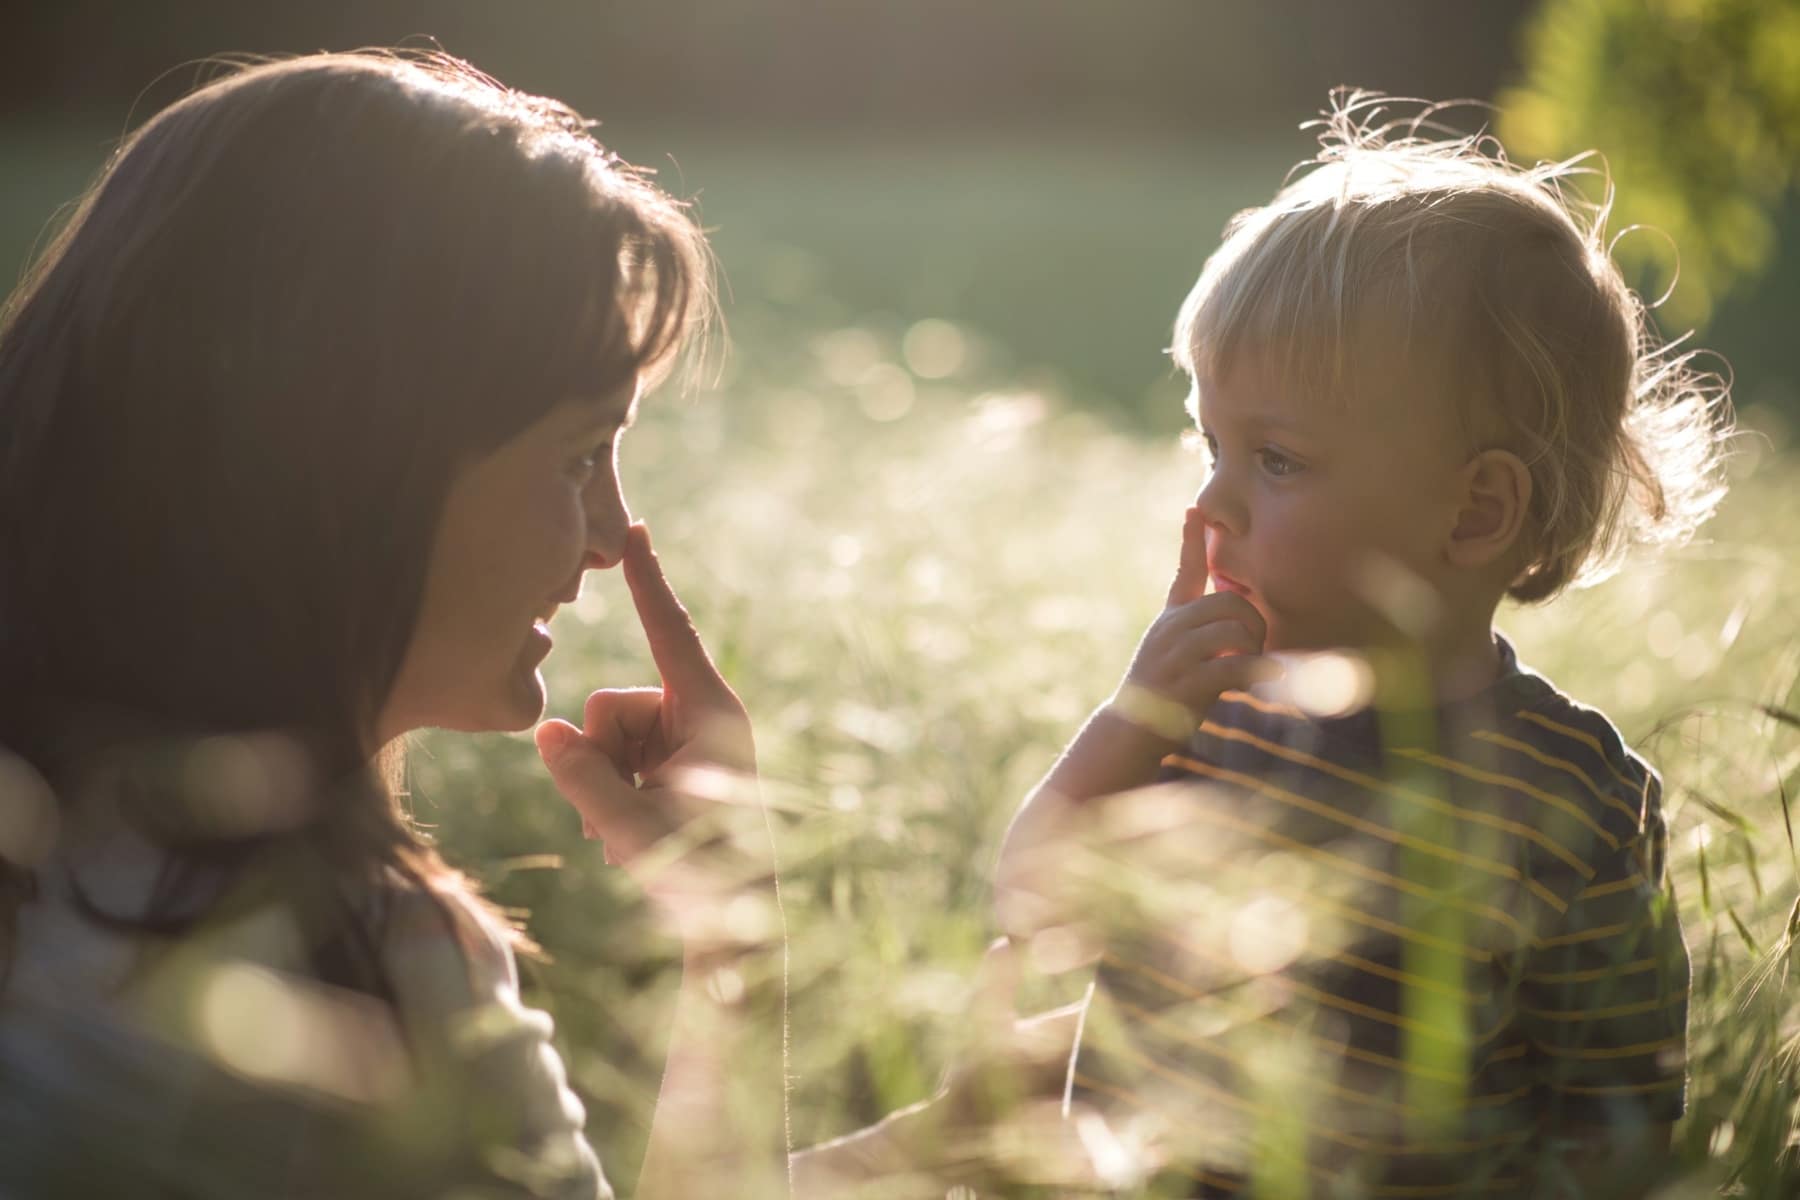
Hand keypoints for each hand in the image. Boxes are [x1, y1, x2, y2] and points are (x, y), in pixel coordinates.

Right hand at [535, 524, 764, 918]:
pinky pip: (619, 756)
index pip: (669, 630)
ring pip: (609, 734)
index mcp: (711, 713)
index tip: (634, 530)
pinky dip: (612, 791)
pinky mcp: (678, 763)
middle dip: (601, 753)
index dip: (646, 580)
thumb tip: (545, 731)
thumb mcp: (630, 824)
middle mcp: (702, 717)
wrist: (733, 922)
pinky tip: (627, 834)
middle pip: (613, 703)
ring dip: (605, 781)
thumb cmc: (696, 872)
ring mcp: (689, 741)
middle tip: (624, 811)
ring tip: (629, 829)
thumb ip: (582, 775)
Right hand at [1114, 506, 1272, 741]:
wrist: (1132, 730)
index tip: (1194, 509)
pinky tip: (1266, 677)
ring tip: (1250, 668)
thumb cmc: (1163, 693)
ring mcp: (1177, 654)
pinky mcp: (1187, 681)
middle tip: (1254, 648)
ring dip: (1254, 649)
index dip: (1191, 540)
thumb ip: (1199, 632)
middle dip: (1253, 623)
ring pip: (1234, 629)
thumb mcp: (1172, 652)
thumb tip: (1238, 618)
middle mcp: (1171, 629)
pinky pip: (1235, 665)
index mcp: (1170, 619)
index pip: (1184, 572)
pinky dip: (1258, 671)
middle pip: (1229, 602)